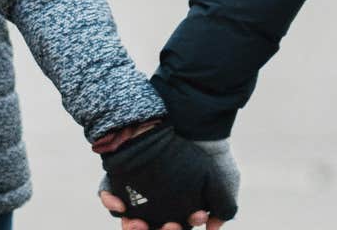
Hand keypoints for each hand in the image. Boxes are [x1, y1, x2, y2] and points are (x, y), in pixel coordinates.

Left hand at [97, 126, 237, 228]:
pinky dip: (111, 200)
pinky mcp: (123, 172)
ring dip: (129, 225)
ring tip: (134, 223)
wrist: (192, 117)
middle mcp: (158, 199)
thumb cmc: (209, 151)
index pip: (169, 228)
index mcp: (179, 206)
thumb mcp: (226, 180)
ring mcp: (139, 186)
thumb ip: (224, 206)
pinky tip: (118, 203)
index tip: (174, 225)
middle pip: (147, 226)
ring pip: (128, 216)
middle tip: (149, 227)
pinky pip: (110, 192)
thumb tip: (211, 229)